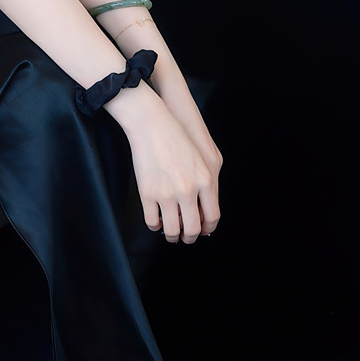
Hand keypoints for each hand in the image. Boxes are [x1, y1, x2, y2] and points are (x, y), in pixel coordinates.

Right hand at [114, 90, 219, 243]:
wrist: (151, 123)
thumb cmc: (176, 137)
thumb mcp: (201, 158)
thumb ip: (206, 184)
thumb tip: (202, 210)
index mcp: (206, 180)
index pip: (212, 217)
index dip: (207, 228)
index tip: (203, 230)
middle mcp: (188, 190)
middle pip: (193, 228)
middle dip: (190, 237)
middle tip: (186, 237)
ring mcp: (167, 193)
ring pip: (172, 230)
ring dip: (172, 236)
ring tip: (171, 234)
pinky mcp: (147, 193)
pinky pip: (152, 221)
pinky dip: (155, 226)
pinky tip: (156, 222)